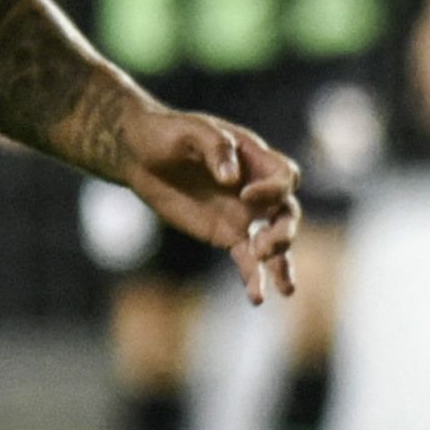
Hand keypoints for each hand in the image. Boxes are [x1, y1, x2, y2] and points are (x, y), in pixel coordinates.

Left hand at [122, 110, 300, 301]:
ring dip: (280, 261)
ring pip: (276, 240)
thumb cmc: (167, 133)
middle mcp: (256, 189)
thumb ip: (215, 147)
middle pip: (288, 213)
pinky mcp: (227, 235)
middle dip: (283, 233)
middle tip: (263, 247)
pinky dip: (255, 278)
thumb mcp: (190, 130)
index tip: (244, 194)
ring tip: (283, 286)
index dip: (274, 189)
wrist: (140, 154)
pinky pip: (248, 260)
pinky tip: (257, 298)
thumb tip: (232, 179)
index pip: (285, 177)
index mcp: (255, 159)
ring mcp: (244, 215)